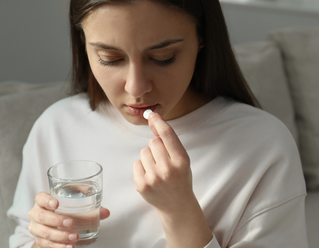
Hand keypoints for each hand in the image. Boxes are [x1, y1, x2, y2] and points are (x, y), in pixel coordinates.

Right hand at [28, 192, 109, 247]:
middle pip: (42, 217)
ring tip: (74, 237)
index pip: (40, 198)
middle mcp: (36, 214)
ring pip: (44, 233)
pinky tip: (69, 247)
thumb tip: (105, 212)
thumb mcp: (74, 201)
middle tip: (71, 223)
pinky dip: (58, 247)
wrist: (52, 224)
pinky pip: (47, 245)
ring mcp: (36, 228)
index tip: (56, 204)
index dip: (46, 200)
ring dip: (60, 236)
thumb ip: (89, 203)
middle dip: (57, 221)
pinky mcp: (40, 240)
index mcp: (42, 201)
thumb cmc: (64, 209)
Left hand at [132, 112, 212, 247]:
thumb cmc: (179, 178)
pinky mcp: (142, 185)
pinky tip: (150, 176)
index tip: (151, 114)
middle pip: (153, 142)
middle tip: (163, 160)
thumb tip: (154, 120)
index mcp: (182, 161)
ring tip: (157, 169)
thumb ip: (169, 141)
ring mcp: (154, 178)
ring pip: (143, 152)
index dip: (159, 122)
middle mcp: (168, 169)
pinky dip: (142, 167)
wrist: (177, 205)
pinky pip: (136, 163)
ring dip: (148, 157)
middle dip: (156, 147)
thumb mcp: (181, 159)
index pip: (168, 135)